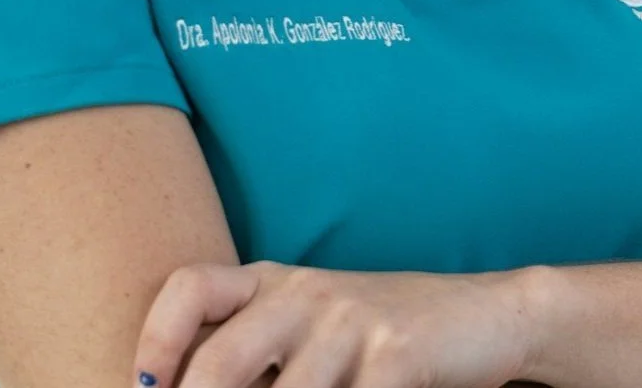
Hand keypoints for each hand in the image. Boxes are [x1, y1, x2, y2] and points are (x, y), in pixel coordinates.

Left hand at [130, 259, 541, 387]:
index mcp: (273, 283)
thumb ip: (256, 357)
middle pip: (222, 358)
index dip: (158, 338)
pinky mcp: (399, 353)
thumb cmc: (378, 340)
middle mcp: (304, 292)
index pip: (192, 287)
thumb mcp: (310, 332)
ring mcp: (352, 321)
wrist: (483, 317)